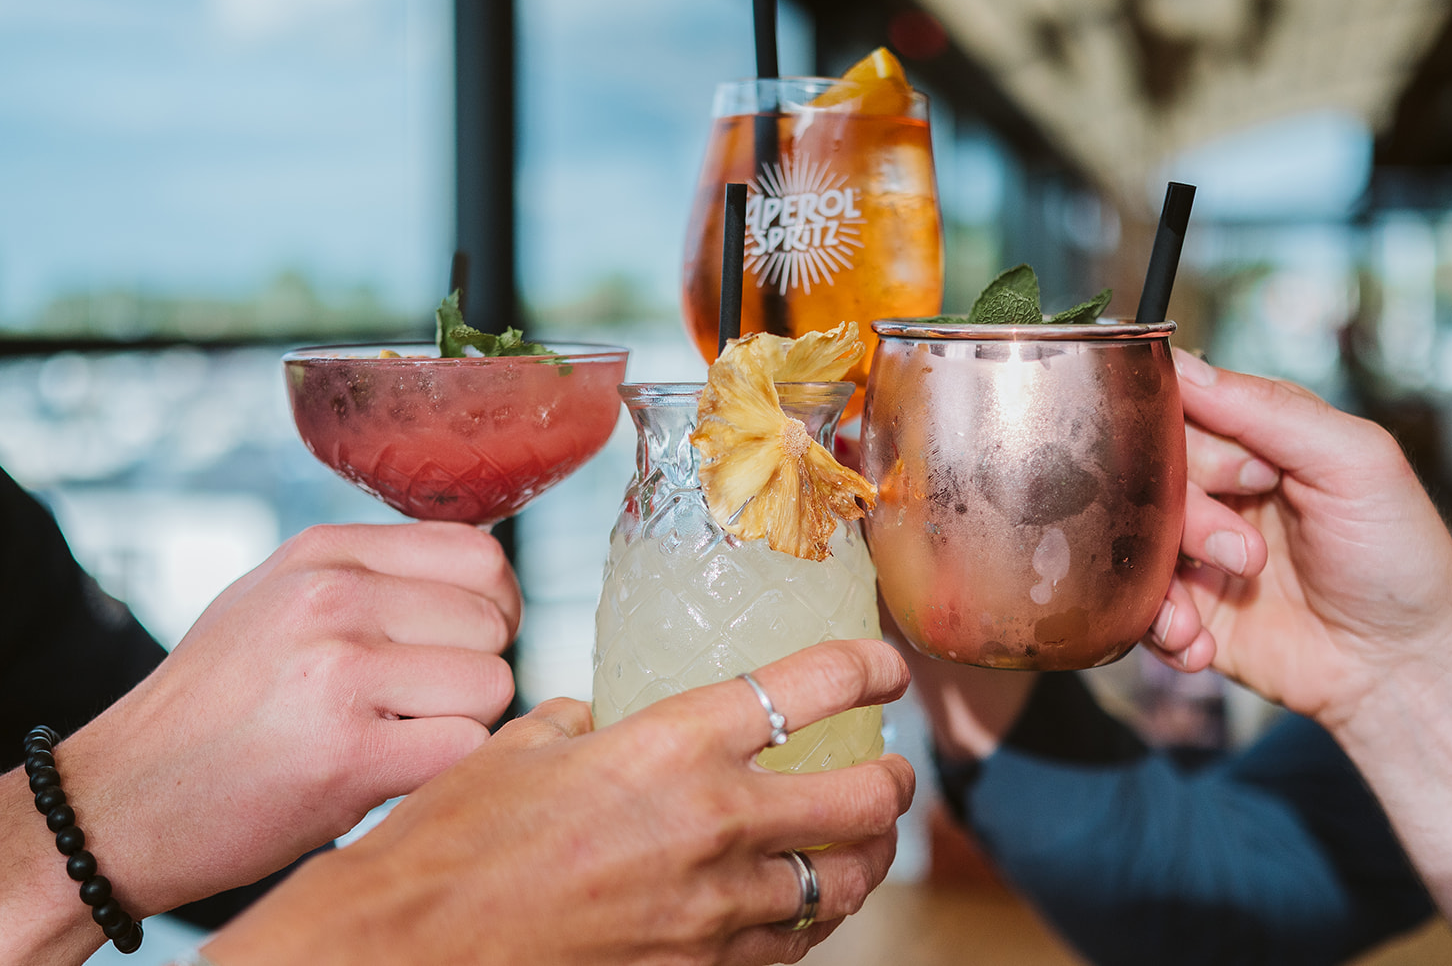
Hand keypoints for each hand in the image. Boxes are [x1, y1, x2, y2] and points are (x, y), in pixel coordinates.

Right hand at [55, 522, 519, 917]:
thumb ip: (373, 575)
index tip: (463, 644)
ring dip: (458, 725)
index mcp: (322, 553)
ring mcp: (337, 673)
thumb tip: (486, 572)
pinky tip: (384, 775)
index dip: (493, 606)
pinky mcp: (346, 755)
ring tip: (389, 739)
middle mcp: (330, 598)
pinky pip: (466, 748)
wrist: (118, 801)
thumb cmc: (214, 705)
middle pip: (494, 623)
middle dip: (472, 671)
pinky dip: (442, 771)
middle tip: (412, 706)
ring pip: (491, 686)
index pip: (479, 553)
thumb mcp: (277, 600)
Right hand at [205, 639, 915, 965]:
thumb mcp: (518, 752)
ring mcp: (715, 912)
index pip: (810, 687)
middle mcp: (715, 826)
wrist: (403, 956)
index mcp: (672, 747)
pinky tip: (805, 904)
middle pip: (864, 799)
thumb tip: (600, 718)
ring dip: (866, 856)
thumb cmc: (444, 847)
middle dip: (896, 781)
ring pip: (843, 883)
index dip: (868, 667)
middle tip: (894, 769)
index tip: (886, 666)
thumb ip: (581, 724)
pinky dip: (811, 918)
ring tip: (868, 841)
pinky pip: (790, 946)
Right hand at [1145, 351, 1451, 724]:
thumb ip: (1271, 408)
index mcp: (1253, 440)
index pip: (1177, 411)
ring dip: (1168, 582)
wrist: (1407, 669)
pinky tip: (1200, 643)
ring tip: (1218, 608)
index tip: (1245, 478)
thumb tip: (1182, 366)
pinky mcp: (1189, 610)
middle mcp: (1217, 489)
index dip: (1190, 442)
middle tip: (1248, 556)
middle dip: (1192, 521)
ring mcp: (1197, 552)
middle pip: (1147, 478)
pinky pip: (1137, 611)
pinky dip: (1162, 630)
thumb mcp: (1356, 460)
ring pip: (1132, 544)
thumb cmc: (1400, 556)